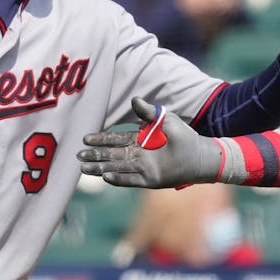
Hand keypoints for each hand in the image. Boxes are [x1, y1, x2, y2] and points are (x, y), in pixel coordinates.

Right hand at [79, 96, 224, 187]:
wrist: (201, 155)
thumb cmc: (185, 136)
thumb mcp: (166, 120)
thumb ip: (150, 112)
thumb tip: (134, 100)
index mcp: (139, 140)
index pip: (115, 139)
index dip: (101, 139)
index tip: (85, 139)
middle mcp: (138, 155)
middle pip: (111, 155)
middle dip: (95, 155)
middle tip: (78, 156)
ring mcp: (143, 168)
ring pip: (117, 168)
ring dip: (101, 168)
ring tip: (84, 169)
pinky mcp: (150, 180)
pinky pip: (131, 180)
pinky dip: (119, 179)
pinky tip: (106, 177)